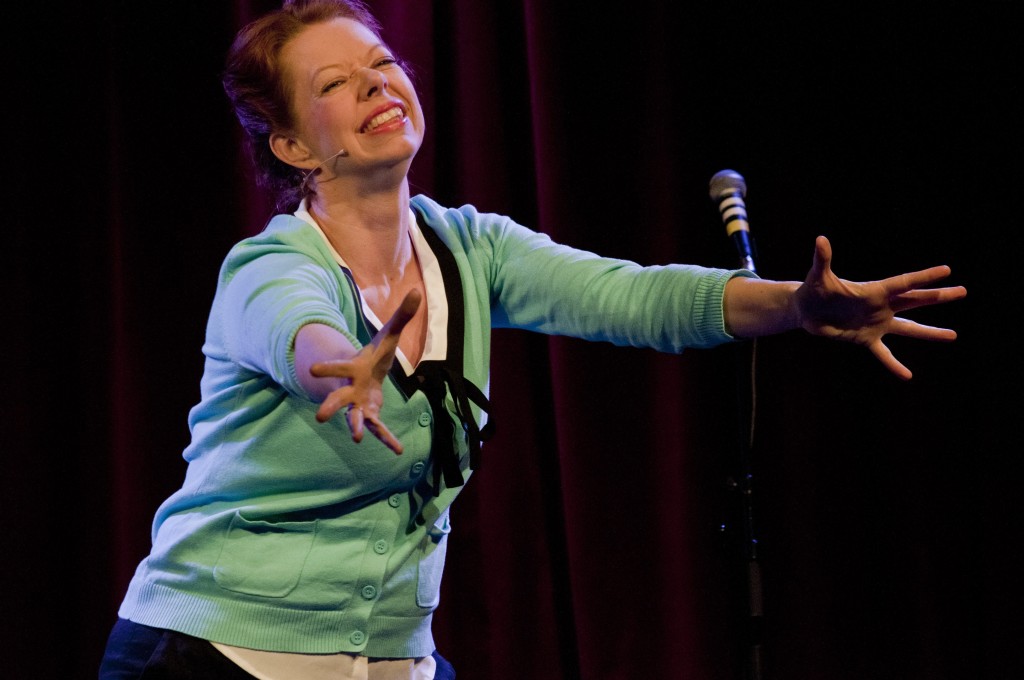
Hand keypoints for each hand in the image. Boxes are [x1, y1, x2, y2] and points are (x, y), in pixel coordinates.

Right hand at [310, 289, 421, 452]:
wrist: (366, 374)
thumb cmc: (375, 354)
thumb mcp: (389, 335)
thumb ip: (402, 316)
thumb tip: (418, 292)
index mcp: (353, 369)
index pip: (338, 367)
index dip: (327, 367)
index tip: (312, 369)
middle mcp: (351, 389)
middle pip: (338, 399)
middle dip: (330, 406)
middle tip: (320, 417)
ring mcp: (358, 405)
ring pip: (354, 418)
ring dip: (356, 427)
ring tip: (355, 439)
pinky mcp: (370, 415)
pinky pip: (378, 429)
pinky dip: (387, 439)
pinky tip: (399, 451)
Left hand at [794, 236, 965, 379]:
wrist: (805, 310)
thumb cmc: (813, 290)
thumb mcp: (818, 276)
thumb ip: (823, 259)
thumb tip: (821, 240)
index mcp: (873, 290)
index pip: (903, 283)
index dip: (924, 277)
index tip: (946, 271)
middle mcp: (880, 306)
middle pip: (914, 301)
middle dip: (938, 297)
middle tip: (962, 291)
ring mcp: (876, 323)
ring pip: (908, 329)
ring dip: (930, 333)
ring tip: (953, 336)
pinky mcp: (866, 339)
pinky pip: (884, 354)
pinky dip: (894, 365)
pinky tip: (907, 376)